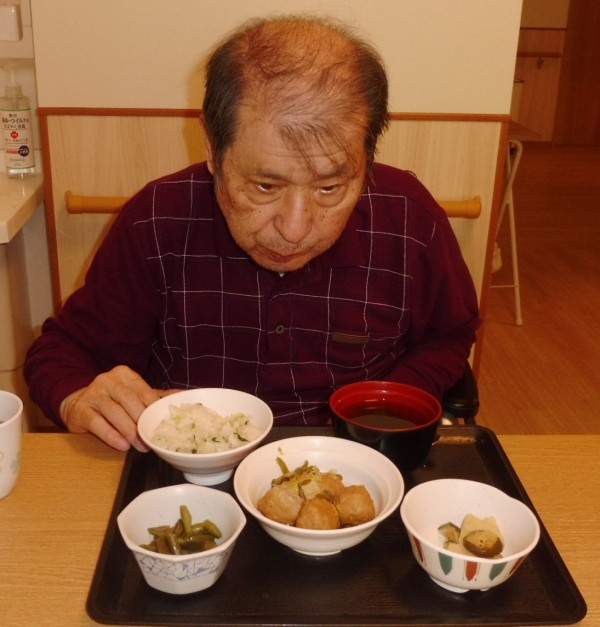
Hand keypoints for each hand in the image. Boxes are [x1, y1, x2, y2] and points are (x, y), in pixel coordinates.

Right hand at [60, 365, 178, 451]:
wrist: (78, 404)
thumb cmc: (113, 400)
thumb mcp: (134, 394)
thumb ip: (156, 396)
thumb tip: (184, 395)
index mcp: (125, 375)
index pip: (143, 391)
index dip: (153, 408)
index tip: (162, 425)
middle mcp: (107, 380)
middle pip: (129, 401)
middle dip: (142, 422)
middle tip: (152, 440)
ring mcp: (92, 394)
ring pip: (114, 412)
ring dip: (129, 431)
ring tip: (140, 446)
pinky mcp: (80, 410)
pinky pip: (97, 423)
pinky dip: (111, 435)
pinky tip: (122, 445)